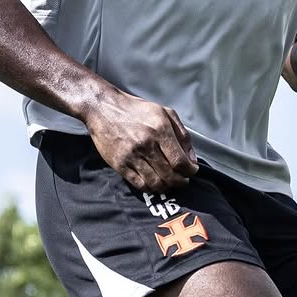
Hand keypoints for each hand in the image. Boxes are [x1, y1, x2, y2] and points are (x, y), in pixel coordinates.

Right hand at [84, 87, 198, 190]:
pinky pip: (139, 184)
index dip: (190, 170)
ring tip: (169, 182)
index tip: (192, 171)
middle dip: (180, 181)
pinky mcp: (119, 164)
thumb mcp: (165, 113)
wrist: (104, 108)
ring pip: (155, 183)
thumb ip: (182, 134)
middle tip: (183, 180)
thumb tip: (192, 158)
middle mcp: (146, 144)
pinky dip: (150, 188)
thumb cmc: (137, 110)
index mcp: (160, 129)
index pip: (180, 161)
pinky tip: (154, 183)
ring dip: (166, 187)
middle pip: (170, 175)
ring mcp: (131, 156)